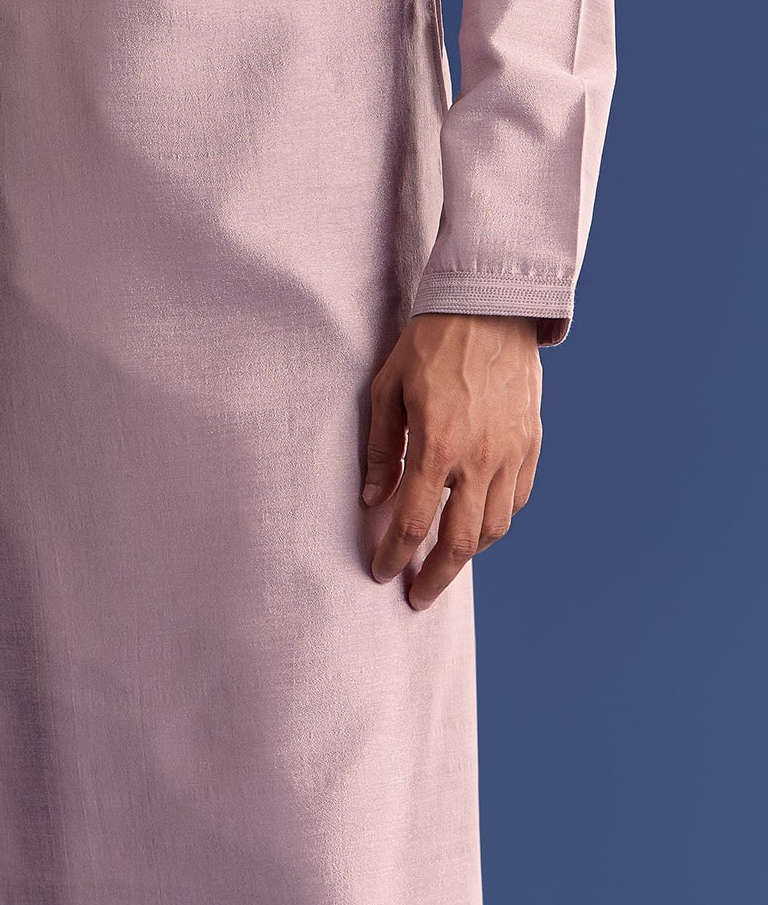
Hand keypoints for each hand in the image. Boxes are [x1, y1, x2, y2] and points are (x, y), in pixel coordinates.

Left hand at [362, 312, 542, 609]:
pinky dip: (499, 521)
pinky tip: (480, 524)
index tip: (381, 572)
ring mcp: (512, 453)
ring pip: (495, 527)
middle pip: (460, 541)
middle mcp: (480, 457)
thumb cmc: (429, 343)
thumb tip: (373, 499)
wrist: (489, 308)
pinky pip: (519, 499)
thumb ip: (381, 448)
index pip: (413, 521)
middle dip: (436, 577)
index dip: (395, 555)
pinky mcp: (532, 443)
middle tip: (417, 596)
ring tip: (446, 561)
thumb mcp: (388, 388)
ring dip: (469, 553)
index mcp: (437, 443)